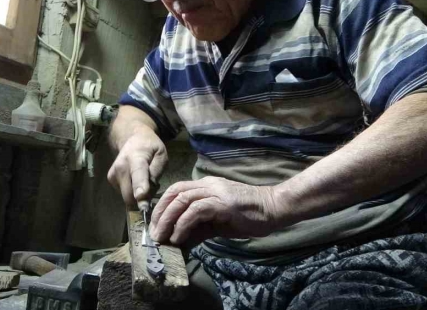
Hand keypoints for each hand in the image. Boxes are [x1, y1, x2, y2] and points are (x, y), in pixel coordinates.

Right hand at [106, 128, 166, 208]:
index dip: (140, 188)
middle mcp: (120, 167)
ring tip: (145, 180)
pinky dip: (132, 192)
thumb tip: (148, 192)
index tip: (142, 200)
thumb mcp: (161, 156)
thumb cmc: (150, 148)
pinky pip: (124, 194)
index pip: (137, 175)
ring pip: (127, 197)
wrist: (132, 139)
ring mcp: (113, 174)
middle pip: (130, 195)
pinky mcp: (111, 180)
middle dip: (142, 198)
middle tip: (153, 186)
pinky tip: (137, 180)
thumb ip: (156, 173)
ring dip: (138, 195)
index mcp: (136, 158)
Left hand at [150, 177, 284, 247]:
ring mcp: (216, 192)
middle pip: (174, 193)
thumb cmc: (248, 215)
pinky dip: (183, 224)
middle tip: (153, 233)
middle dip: (160, 213)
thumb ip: (199, 229)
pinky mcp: (223, 203)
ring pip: (182, 200)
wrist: (273, 209)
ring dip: (168, 220)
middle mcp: (208, 185)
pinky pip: (196, 211)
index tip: (155, 224)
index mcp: (206, 186)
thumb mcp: (218, 223)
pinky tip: (179, 237)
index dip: (162, 206)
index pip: (176, 189)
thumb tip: (179, 242)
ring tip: (162, 238)